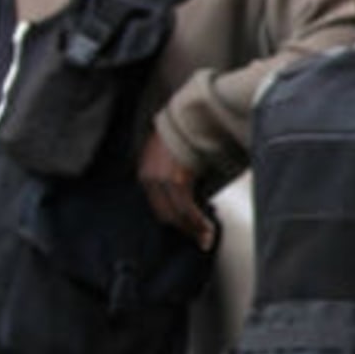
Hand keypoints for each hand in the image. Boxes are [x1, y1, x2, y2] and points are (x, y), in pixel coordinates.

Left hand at [139, 131, 216, 251]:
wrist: (188, 113)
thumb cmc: (185, 130)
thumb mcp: (174, 152)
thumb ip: (177, 171)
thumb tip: (192, 189)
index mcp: (147, 172)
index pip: (159, 206)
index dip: (175, 221)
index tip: (189, 230)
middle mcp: (150, 178)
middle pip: (165, 214)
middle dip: (184, 229)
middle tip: (200, 240)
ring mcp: (161, 180)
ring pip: (176, 215)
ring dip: (193, 229)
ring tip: (206, 239)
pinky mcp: (176, 180)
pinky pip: (187, 208)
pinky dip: (198, 221)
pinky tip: (208, 229)